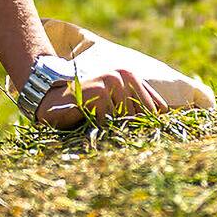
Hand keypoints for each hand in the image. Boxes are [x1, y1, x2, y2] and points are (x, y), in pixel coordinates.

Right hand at [33, 66, 166, 127]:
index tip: (146, 141)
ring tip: (97, 126)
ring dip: (112, 130)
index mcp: (133, 77)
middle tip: (111, 135)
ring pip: (126, 120)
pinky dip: (99, 128)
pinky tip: (87, 121)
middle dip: (129, 131)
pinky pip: (108, 121)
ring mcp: (112, 81)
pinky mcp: (99, 90)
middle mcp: (125, 75)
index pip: (157, 108)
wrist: (50, 100)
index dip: (151, 127)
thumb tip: (166, 127)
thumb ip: (136, 111)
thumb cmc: (84, 108)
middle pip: (142, 116)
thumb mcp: (114, 107)